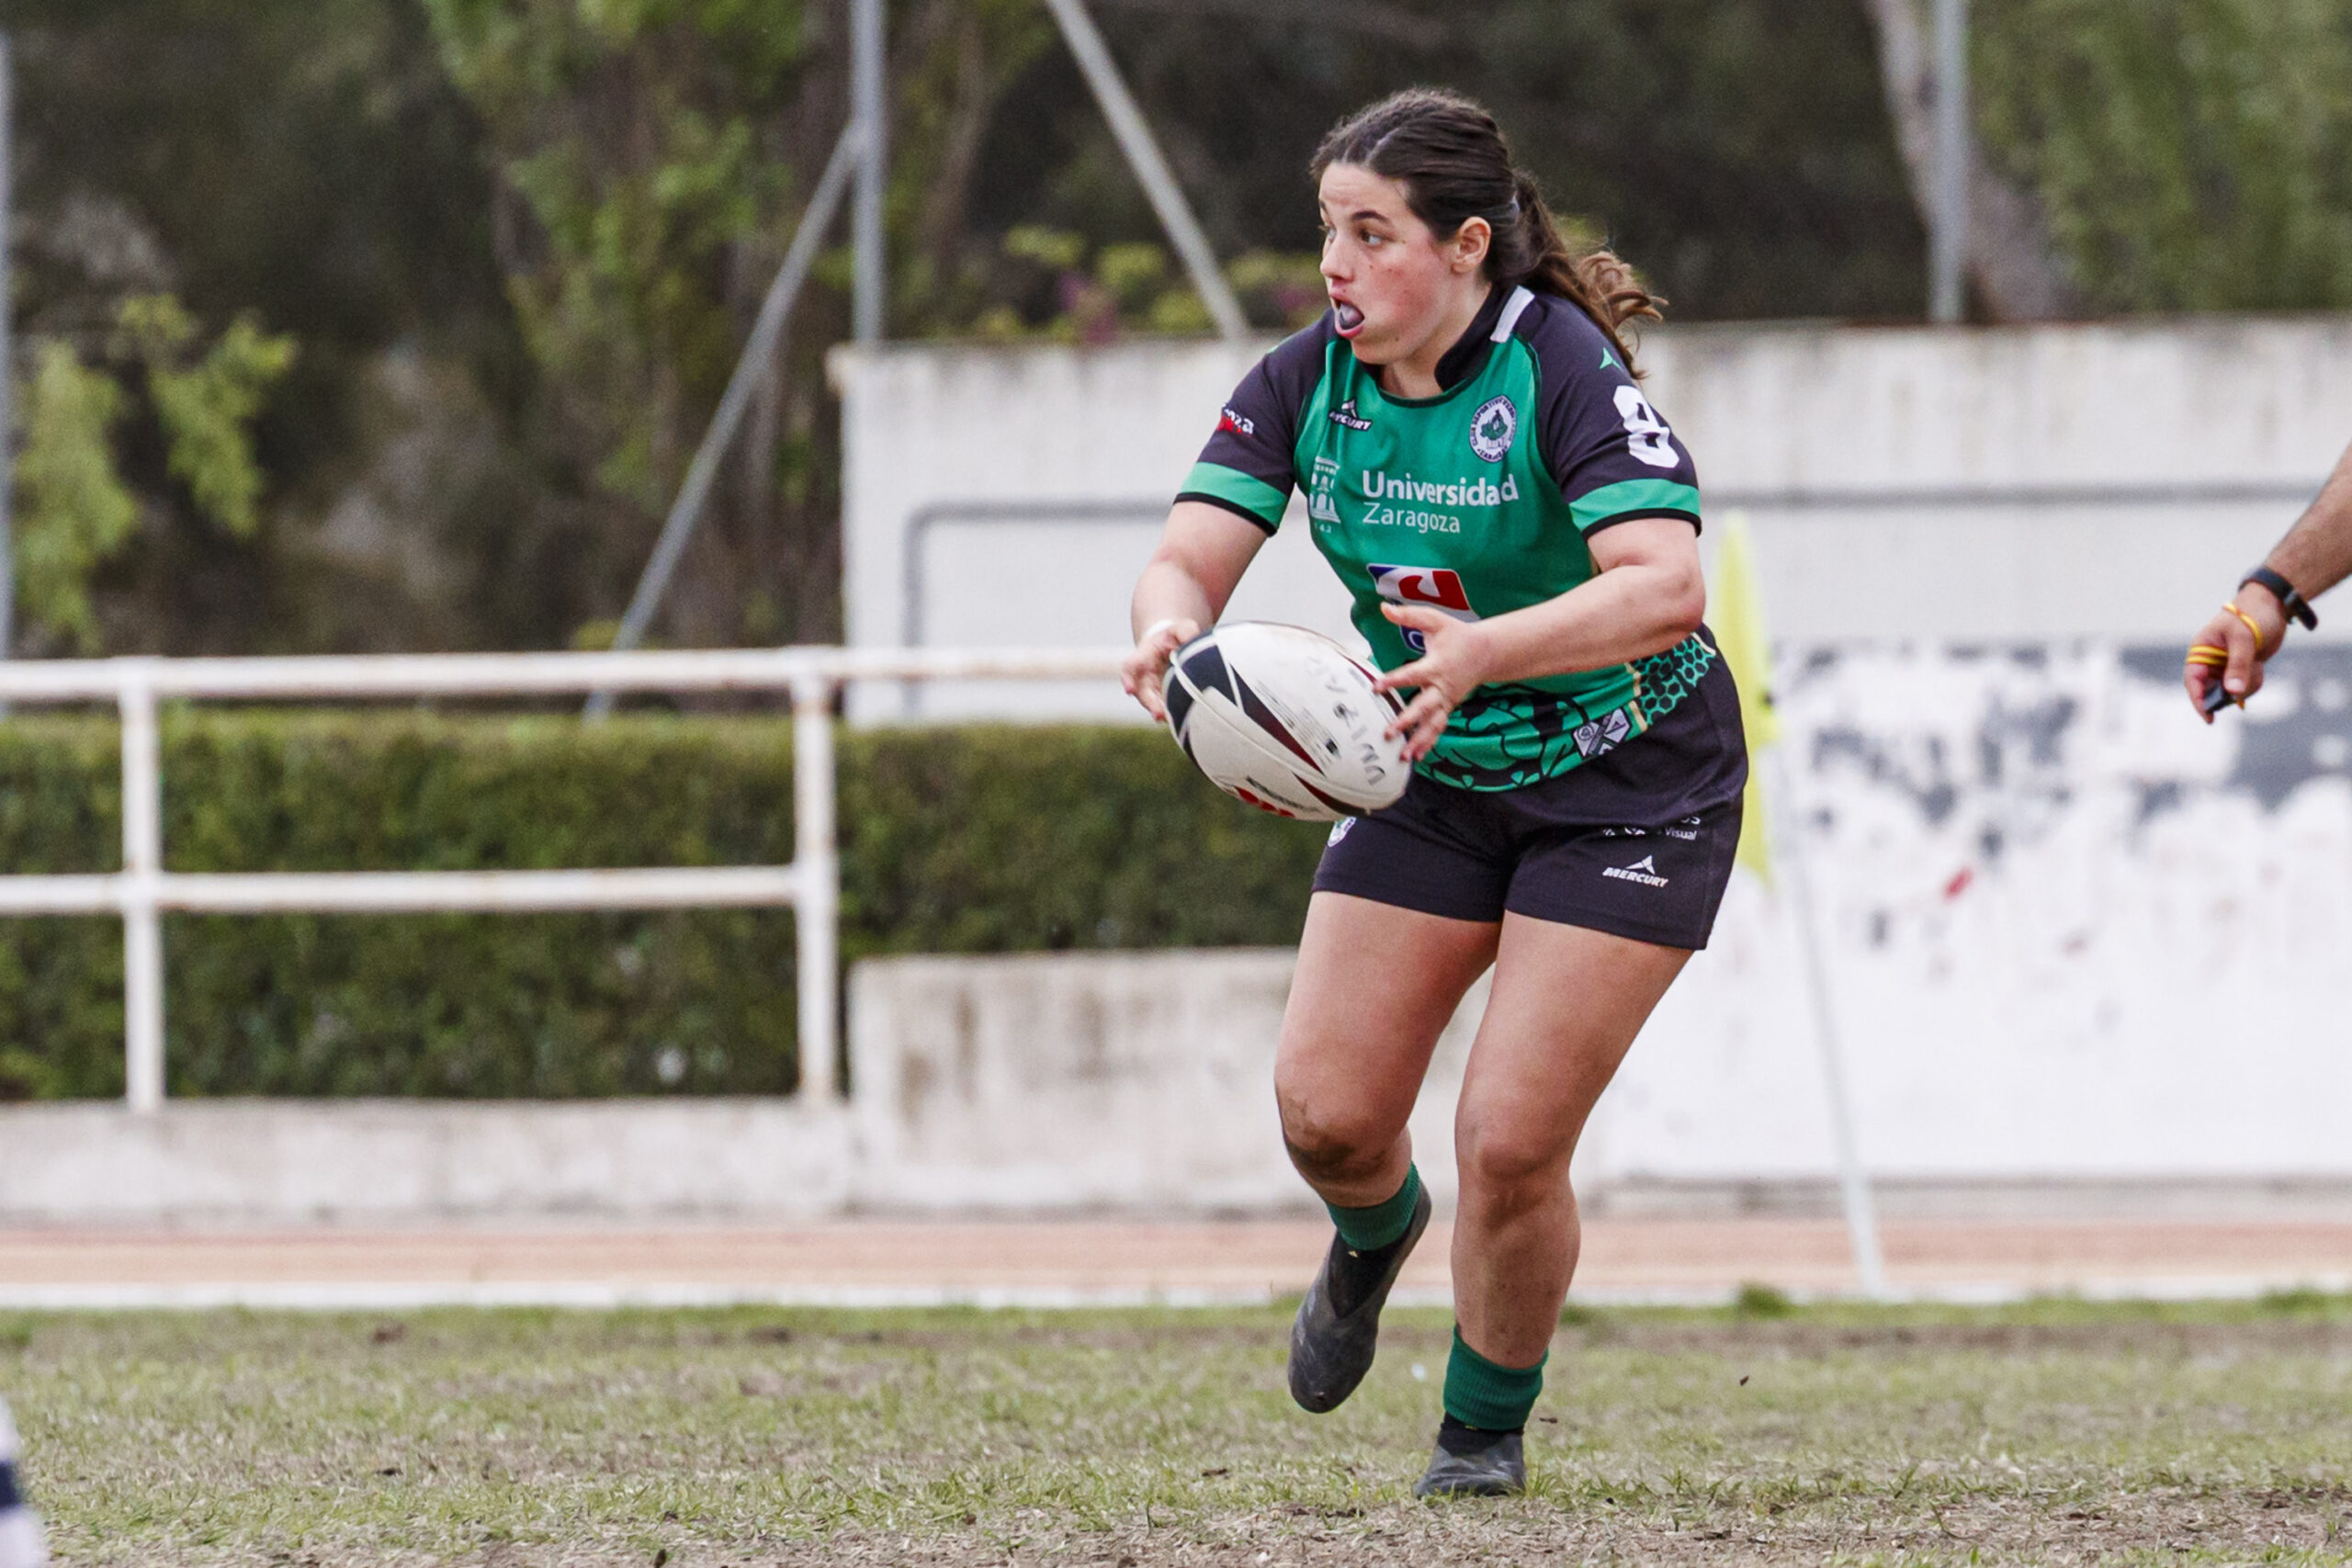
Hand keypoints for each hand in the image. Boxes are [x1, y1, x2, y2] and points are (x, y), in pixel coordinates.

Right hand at [1122, 616, 1199, 723]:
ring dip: (1159, 712)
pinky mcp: (1160, 696)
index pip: (1131, 666)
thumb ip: (1186, 631)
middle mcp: (1143, 674)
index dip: (1128, 678)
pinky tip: (1179, 719)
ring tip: (1170, 719)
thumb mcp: (1182, 627)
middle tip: (1159, 714)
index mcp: (1144, 654)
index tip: (1129, 690)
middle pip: (1141, 691)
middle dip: (1149, 703)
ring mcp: (1150, 687)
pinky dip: (1169, 713)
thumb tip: (1192, 642)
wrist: (1171, 644)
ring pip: (1151, 702)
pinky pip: (1162, 707)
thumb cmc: (1174, 635)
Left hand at [1372, 604, 1496, 760]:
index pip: (1412, 674)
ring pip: (1432, 724)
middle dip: (1407, 721)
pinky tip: (1416, 756)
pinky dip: (1428, 742)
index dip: (1394, 680)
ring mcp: (1446, 700)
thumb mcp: (1434, 620)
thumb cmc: (1456, 636)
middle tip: (1389, 733)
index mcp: (1436, 666)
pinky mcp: (1447, 707)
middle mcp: (1441, 687)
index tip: (1377, 687)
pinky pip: (1438, 727)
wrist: (1485, 652)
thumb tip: (1384, 608)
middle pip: (1423, 707)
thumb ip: (1408, 615)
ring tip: (1404, 756)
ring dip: (1419, 740)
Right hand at [2183, 588, 2285, 723]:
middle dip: (2227, 693)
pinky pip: (2244, 686)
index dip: (2198, 699)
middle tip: (2241, 692)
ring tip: (2256, 665)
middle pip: (2211, 690)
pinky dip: (2253, 681)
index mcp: (2201, 650)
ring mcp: (2225, 666)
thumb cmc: (2252, 615)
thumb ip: (2238, 666)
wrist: (2273, 605)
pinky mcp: (2240, 669)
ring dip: (2246, 684)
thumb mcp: (2244, 639)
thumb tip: (2233, 693)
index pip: (2193, 680)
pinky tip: (2259, 665)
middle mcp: (2210, 661)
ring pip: (2230, 691)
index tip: (2209, 716)